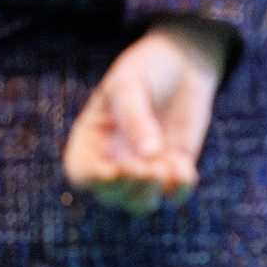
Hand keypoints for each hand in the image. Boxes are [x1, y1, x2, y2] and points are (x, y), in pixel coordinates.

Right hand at [62, 19, 229, 213]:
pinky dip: (180, 189)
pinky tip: (185, 172)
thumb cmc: (144, 70)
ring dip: (150, 196)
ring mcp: (145, 165)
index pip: (81, 171)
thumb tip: (149, 153)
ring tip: (163, 171)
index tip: (112, 171)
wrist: (182, 64)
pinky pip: (175, 191)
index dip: (92, 179)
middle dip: (125, 189)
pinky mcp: (175, 165)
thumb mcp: (130, 85)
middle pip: (110, 195)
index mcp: (91, 139)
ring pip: (140, 201)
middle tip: (143, 169)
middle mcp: (114, 159)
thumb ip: (134, 117)